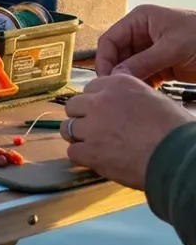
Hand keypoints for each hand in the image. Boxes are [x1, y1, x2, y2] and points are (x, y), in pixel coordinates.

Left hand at [62, 74, 194, 189]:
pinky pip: (73, 152)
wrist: (177, 156)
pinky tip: (96, 160)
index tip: (103, 112)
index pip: (91, 88)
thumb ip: (130, 97)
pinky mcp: (89, 151)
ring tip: (95, 145)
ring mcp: (92, 126)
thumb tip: (121, 104)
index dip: (95, 102)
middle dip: (82, 117)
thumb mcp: (154, 99)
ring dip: (78, 137)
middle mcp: (100, 101)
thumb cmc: (174, 129)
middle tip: (95, 129)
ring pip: (67, 128)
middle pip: (73, 106)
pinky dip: (82, 157)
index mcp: (118, 84)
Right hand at [96, 4, 195, 84]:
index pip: (111, 39)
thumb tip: (116, 77)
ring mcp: (151, 50)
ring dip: (129, 80)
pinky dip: (142, 85)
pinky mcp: (162, 64)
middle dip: (117, 72)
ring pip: (129, 67)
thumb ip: (142, 62)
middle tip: (116, 91)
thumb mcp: (172, 48)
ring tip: (130, 94)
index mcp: (140, 20)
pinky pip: (143, 75)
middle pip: (117, 55)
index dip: (104, 59)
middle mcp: (142, 33)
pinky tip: (144, 94)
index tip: (105, 79)